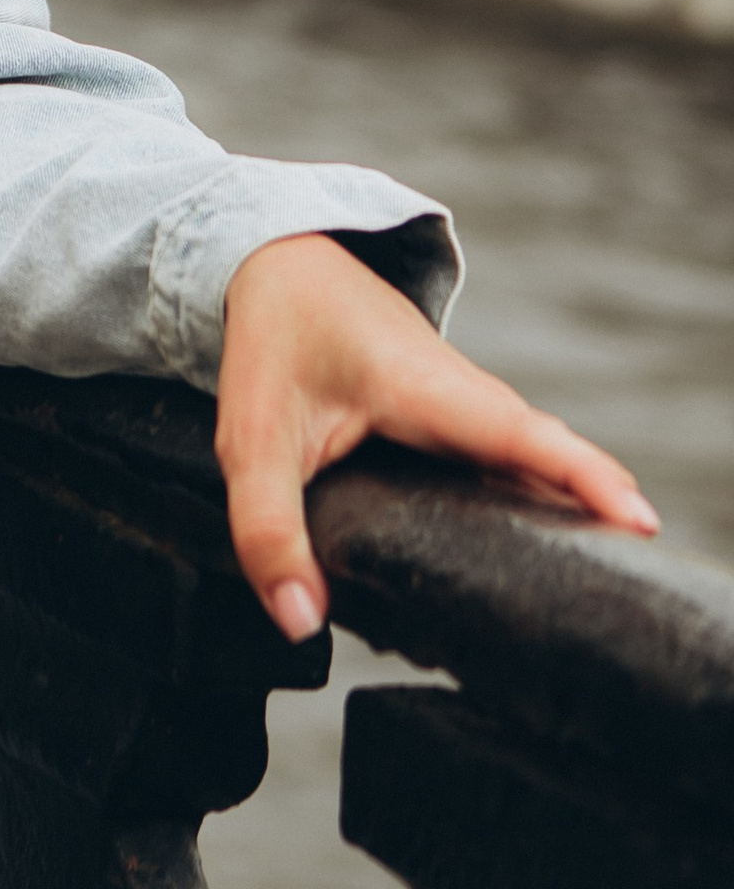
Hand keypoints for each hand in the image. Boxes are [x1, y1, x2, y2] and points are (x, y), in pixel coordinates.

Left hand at [215, 230, 659, 641]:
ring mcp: (470, 410)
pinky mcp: (460, 425)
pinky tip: (532, 560)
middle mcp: (468, 398)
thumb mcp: (251, 438)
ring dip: (563, 517)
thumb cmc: (275, 339)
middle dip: (588, 520)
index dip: (583, 478)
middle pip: (548, 462)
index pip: (524, 436)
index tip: (638, 521)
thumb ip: (268, 531)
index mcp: (429, 389)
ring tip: (584, 593)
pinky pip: (511, 467)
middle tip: (614, 593)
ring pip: (533, 467)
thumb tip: (302, 621)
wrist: (282, 266)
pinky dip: (532, 505)